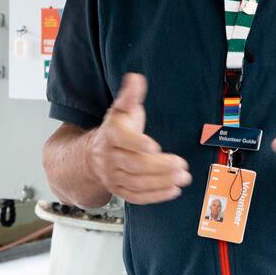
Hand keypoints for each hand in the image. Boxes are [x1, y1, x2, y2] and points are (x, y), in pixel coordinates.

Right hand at [86, 73, 192, 203]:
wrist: (92, 155)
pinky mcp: (119, 190)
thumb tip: (135, 78)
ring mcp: (113, 176)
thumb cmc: (115, 130)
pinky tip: (173, 191)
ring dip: (161, 182)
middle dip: (160, 166)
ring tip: (183, 177)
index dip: (138, 143)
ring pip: (136, 182)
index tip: (155, 146)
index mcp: (110, 134)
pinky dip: (154, 196)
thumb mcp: (121, 110)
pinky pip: (136, 197)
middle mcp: (109, 157)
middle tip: (182, 165)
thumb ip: (130, 95)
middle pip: (134, 164)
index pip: (122, 139)